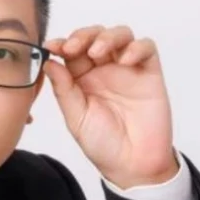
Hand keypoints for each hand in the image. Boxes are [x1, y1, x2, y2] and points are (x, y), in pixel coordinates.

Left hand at [42, 25, 179, 189]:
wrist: (132, 164)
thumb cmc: (103, 144)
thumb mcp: (76, 118)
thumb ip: (64, 90)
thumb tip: (49, 63)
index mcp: (82, 80)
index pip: (72, 52)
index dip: (62, 44)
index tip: (51, 46)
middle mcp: (104, 70)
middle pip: (95, 36)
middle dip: (83, 36)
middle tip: (73, 47)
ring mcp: (127, 69)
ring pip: (120, 35)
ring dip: (108, 37)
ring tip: (98, 52)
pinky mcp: (149, 72)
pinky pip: (146, 48)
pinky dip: (136, 47)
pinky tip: (125, 61)